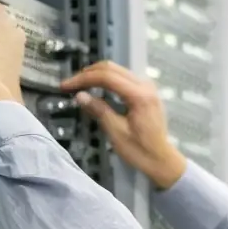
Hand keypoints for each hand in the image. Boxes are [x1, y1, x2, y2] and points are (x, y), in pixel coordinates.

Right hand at [61, 62, 186, 189]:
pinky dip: (107, 79)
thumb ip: (99, 110)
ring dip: (96, 75)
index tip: (66, 86)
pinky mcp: (146, 92)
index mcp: (139, 95)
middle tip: (70, 84)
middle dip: (88, 74)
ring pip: (117, 70)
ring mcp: (147, 87)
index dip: (83, 78)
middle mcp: (145, 85)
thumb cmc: (140, 150)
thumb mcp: (116, 132)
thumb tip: (80, 96)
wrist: (162, 160)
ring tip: (79, 85)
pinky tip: (96, 88)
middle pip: (111, 68)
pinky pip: (123, 78)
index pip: (106, 77)